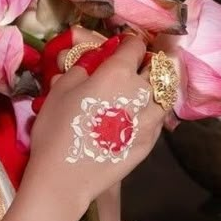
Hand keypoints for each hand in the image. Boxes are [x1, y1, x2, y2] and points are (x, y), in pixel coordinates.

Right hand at [25, 30, 165, 218]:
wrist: (65, 177)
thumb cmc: (56, 130)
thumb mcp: (59, 90)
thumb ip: (80, 69)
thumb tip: (91, 64)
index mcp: (118, 72)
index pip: (135, 45)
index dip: (128, 43)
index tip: (122, 47)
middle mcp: (141, 91)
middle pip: (157, 68)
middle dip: (148, 63)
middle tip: (137, 67)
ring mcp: (150, 119)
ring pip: (164, 94)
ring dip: (156, 89)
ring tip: (144, 93)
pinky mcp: (151, 142)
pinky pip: (159, 119)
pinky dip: (152, 113)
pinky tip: (140, 117)